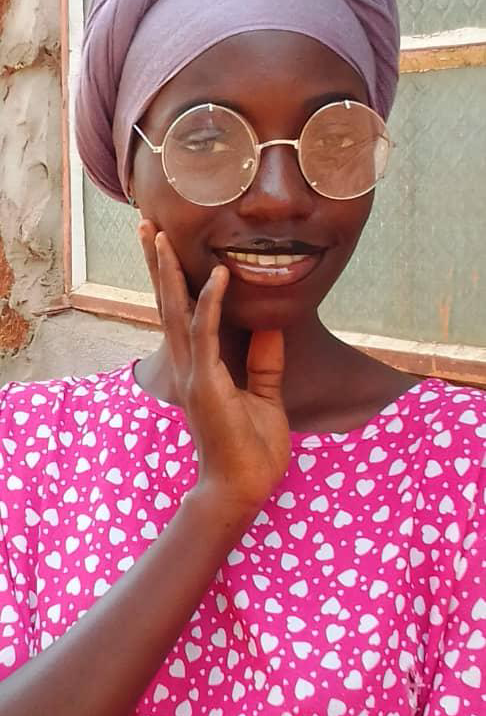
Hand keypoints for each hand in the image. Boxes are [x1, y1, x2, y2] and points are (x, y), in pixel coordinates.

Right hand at [139, 221, 290, 516]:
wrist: (242, 490)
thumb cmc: (252, 452)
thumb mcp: (265, 398)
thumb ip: (265, 363)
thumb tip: (272, 327)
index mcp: (201, 367)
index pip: (183, 313)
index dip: (174, 279)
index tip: (166, 245)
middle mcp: (190, 365)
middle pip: (167, 304)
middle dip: (158, 265)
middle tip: (146, 225)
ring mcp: (195, 374)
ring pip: (176, 312)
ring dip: (168, 272)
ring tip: (158, 235)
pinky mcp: (208, 384)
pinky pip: (207, 334)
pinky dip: (212, 303)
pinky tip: (217, 274)